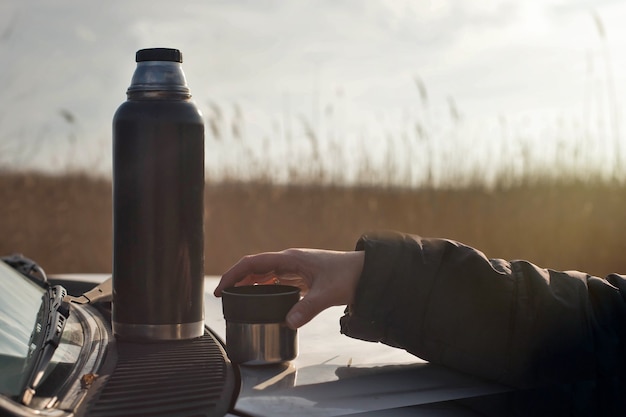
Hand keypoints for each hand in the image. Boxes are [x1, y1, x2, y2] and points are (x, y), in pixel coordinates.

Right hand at [214, 249, 364, 328]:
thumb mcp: (327, 294)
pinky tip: (261, 300)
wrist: (366, 272)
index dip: (234, 274)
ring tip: (236, 300)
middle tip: (224, 298)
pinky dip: (263, 288)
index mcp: (290, 259)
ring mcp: (295, 268)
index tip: (221, 289)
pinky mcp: (301, 276)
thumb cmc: (348, 276)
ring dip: (249, 284)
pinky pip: (276, 280)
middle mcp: (289, 261)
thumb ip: (307, 308)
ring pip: (264, 274)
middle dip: (237, 281)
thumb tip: (288, 322)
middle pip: (255, 268)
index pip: (253, 263)